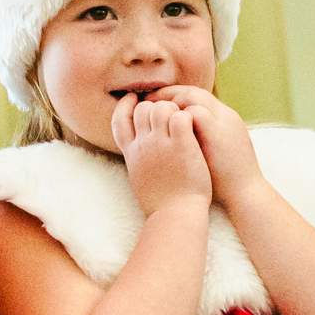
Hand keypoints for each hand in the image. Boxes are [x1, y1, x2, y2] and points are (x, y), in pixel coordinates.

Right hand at [111, 94, 211, 215]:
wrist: (175, 215)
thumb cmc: (160, 204)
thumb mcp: (139, 179)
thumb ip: (137, 161)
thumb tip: (136, 154)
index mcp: (132, 153)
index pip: (119, 120)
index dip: (125, 106)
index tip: (134, 99)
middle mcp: (143, 145)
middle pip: (142, 109)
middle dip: (156, 106)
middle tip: (170, 113)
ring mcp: (161, 144)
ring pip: (161, 108)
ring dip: (173, 110)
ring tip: (184, 122)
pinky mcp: (181, 144)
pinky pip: (181, 116)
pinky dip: (188, 117)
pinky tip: (195, 127)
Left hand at [146, 85, 259, 207]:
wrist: (245, 195)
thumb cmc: (225, 182)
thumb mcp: (212, 154)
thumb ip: (197, 141)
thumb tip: (174, 138)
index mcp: (224, 120)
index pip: (195, 96)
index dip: (173, 96)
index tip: (154, 103)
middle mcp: (225, 116)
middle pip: (192, 92)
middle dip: (168, 94)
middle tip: (147, 100)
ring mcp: (224, 122)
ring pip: (193, 96)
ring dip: (170, 101)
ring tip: (151, 109)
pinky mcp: (220, 133)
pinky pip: (196, 112)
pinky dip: (178, 114)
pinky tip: (161, 122)